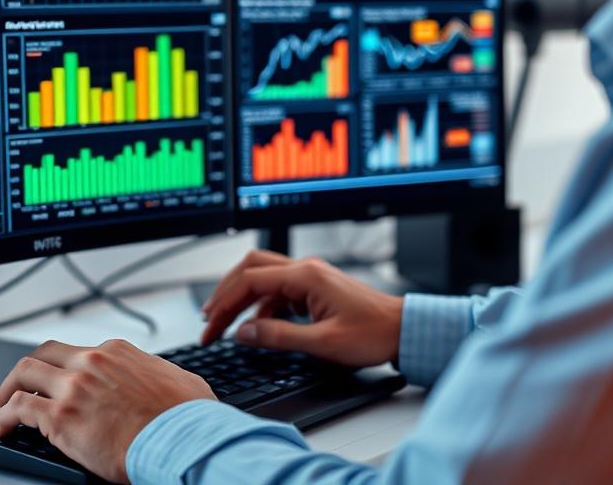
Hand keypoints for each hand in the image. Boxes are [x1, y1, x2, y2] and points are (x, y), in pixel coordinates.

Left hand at [0, 338, 215, 482]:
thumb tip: (162, 383)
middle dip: (30, 370)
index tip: (61, 384)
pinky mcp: (61, 416)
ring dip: (8, 389)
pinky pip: (19, 409)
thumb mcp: (178, 381)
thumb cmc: (186, 418)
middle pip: (45, 352)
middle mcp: (92, 362)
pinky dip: (4, 417)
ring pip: (24, 372)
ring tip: (3, 406)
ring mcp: (74, 387)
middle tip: (22, 387)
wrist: (183, 440)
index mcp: (117, 353)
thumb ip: (158, 376)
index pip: (80, 353)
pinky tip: (2, 429)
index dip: (67, 370)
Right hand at [201, 250, 403, 367]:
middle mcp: (305, 269)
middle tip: (209, 319)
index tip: (210, 326)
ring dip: (242, 298)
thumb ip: (278, 336)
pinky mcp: (314, 288)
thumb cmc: (372, 334)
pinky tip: (260, 328)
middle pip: (250, 269)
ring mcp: (310, 277)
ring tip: (227, 325)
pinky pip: (278, 291)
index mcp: (305, 276)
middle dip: (226, 293)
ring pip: (262, 277)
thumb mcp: (322, 342)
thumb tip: (243, 334)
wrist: (404, 330)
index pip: (250, 282)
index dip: (224, 304)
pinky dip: (262, 307)